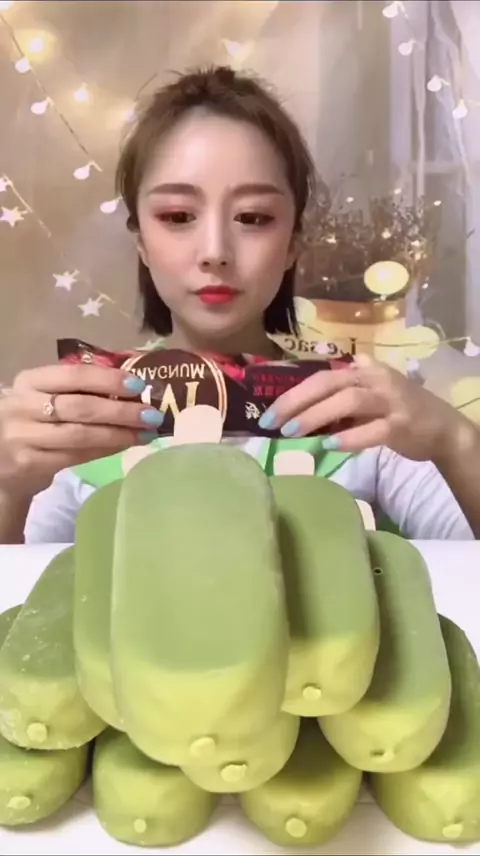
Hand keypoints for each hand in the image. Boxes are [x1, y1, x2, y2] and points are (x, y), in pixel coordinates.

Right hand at [0, 363, 163, 499]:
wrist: (0, 461)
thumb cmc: (33, 422)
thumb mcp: (45, 397)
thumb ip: (80, 389)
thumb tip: (134, 388)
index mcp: (30, 381)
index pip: (73, 374)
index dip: (108, 379)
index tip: (138, 385)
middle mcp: (22, 405)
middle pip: (80, 406)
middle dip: (121, 411)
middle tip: (152, 414)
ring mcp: (24, 436)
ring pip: (80, 434)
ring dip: (119, 434)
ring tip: (146, 433)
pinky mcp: (30, 463)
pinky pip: (77, 456)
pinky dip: (106, 450)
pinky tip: (125, 445)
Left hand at [258, 354, 460, 462]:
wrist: (442, 428)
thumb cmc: (398, 410)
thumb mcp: (368, 394)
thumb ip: (339, 395)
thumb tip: (301, 402)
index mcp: (362, 371)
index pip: (319, 377)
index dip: (291, 393)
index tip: (266, 412)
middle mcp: (375, 379)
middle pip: (329, 384)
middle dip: (296, 402)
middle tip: (272, 423)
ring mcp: (389, 401)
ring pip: (349, 401)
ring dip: (317, 415)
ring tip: (293, 432)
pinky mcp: (401, 425)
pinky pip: (373, 429)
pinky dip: (350, 437)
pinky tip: (329, 446)